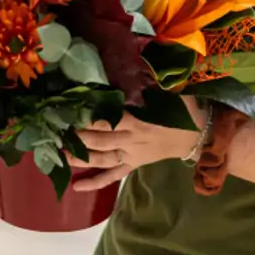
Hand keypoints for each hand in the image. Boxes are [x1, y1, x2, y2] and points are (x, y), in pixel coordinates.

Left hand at [69, 96, 206, 192]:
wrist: (198, 135)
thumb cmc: (182, 110)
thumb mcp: (167, 94)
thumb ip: (146, 87)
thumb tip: (129, 68)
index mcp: (139, 122)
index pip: (109, 121)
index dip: (89, 119)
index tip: (69, 113)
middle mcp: (132, 141)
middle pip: (100, 141)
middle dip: (78, 138)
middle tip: (56, 133)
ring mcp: (131, 155)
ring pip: (102, 159)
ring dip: (80, 158)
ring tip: (59, 154)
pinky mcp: (133, 165)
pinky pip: (113, 176)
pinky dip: (95, 182)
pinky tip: (76, 186)